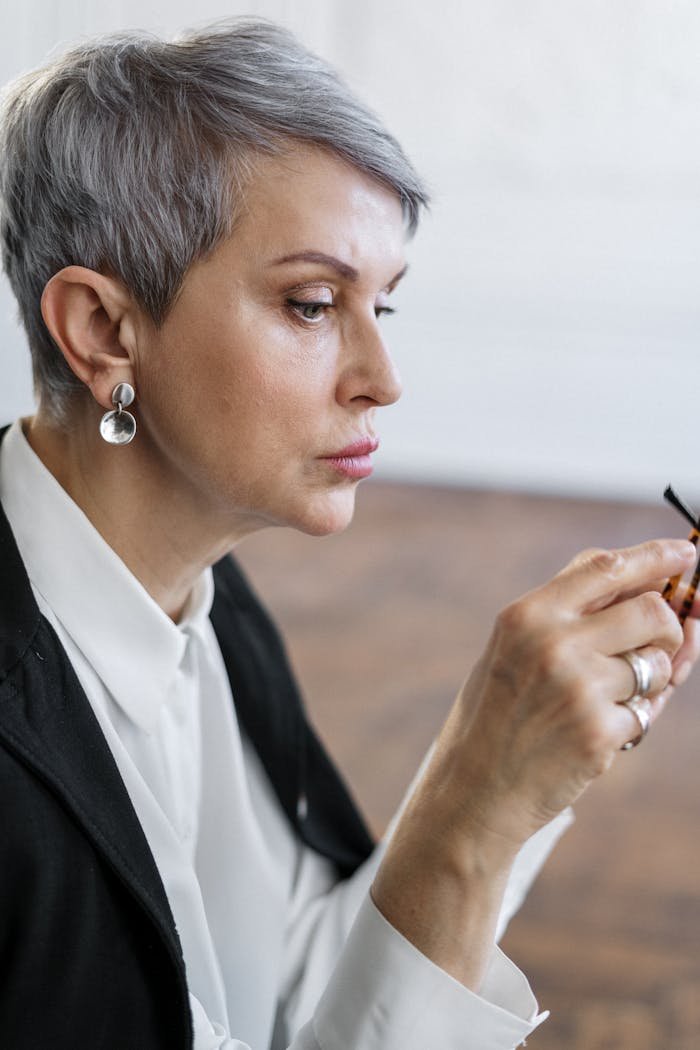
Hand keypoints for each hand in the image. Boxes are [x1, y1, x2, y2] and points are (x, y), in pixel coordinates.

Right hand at [372, 537, 694, 991]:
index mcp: (528, 614)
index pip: (607, 567)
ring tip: (606, 701)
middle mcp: (554, 642)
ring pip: (658, 664)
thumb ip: (568, 614)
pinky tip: (597, 733)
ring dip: (649, 682)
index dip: (655, 557)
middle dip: (669, 630)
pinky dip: (634, 721)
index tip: (684, 553)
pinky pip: (647, 711)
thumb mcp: (514, 648)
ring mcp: (579, 687)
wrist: (474, 791)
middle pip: (652, 612)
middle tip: (656, 648)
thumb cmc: (497, 715)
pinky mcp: (599, 731)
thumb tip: (647, 587)